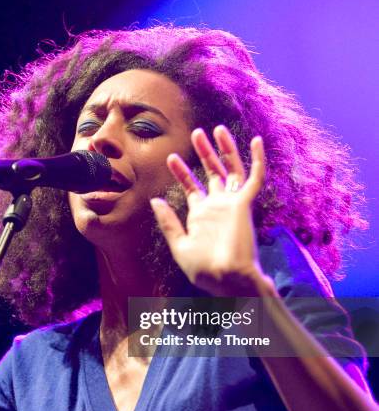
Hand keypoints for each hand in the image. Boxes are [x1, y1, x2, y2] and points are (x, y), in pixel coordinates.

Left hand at [151, 125, 270, 296]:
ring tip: (215, 129)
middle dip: (204, 152)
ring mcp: (232, 204)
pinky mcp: (245, 205)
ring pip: (231, 169)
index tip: (170, 157)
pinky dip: (256, 160)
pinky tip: (256, 141)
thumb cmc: (203, 270)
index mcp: (201, 215)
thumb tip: (155, 200)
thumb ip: (168, 222)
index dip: (181, 172)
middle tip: (196, 133)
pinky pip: (253, 178)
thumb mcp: (179, 245)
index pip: (191, 187)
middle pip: (211, 172)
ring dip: (225, 149)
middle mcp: (217, 206)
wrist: (226, 280)